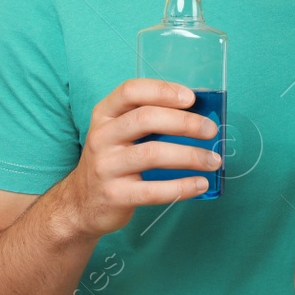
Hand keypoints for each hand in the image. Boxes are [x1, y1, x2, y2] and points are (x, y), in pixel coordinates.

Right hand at [50, 78, 222, 239]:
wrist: (81, 204)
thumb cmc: (113, 160)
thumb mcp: (119, 133)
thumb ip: (149, 119)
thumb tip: (199, 113)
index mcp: (105, 115)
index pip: (130, 91)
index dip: (162, 90)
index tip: (191, 98)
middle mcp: (101, 137)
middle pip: (146, 119)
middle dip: (185, 122)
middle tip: (211, 130)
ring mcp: (106, 167)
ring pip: (152, 154)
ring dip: (190, 156)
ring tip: (213, 161)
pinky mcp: (114, 195)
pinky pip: (153, 190)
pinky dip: (182, 187)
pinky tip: (200, 184)